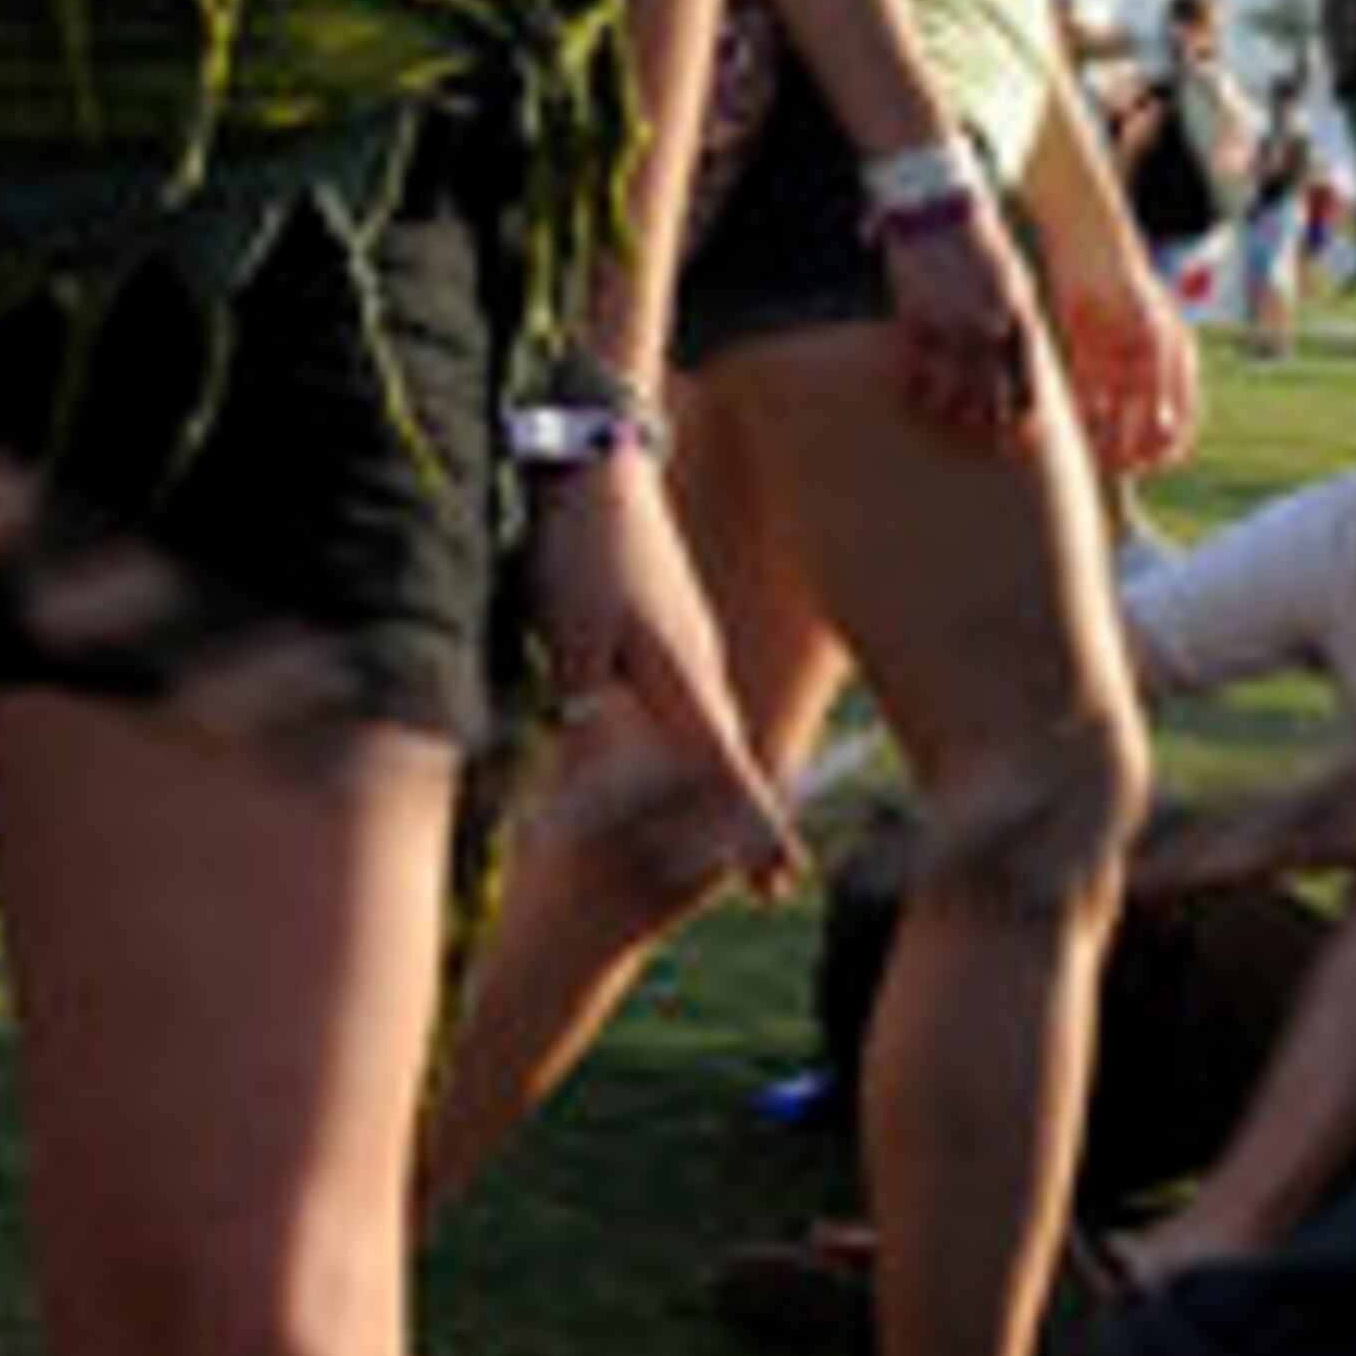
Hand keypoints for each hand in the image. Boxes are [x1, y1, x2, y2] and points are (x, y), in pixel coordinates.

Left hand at [527, 457, 798, 894]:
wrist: (600, 467)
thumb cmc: (581, 552)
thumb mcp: (571, 636)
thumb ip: (589, 709)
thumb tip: (598, 773)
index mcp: (681, 679)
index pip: (728, 774)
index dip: (756, 833)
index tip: (784, 884)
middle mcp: (701, 669)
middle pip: (734, 763)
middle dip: (755, 827)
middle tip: (779, 888)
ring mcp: (694, 645)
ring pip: (720, 733)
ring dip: (733, 789)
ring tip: (748, 840)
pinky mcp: (677, 628)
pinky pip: (704, 706)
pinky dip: (712, 747)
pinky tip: (709, 755)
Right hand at [883, 190, 1042, 452]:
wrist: (938, 205)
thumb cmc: (976, 238)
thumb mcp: (1010, 274)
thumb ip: (1013, 314)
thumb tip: (1009, 347)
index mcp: (1018, 313)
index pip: (1027, 376)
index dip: (1023, 405)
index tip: (1019, 423)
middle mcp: (988, 326)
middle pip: (994, 391)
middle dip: (991, 419)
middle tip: (986, 436)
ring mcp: (952, 326)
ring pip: (954, 389)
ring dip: (953, 412)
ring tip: (950, 423)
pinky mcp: (917, 320)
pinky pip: (919, 368)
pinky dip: (918, 388)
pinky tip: (917, 399)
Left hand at [1058, 257, 1196, 479]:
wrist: (1088, 248)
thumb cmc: (1130, 287)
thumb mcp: (1152, 337)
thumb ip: (1161, 382)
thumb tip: (1168, 430)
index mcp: (1175, 362)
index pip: (1181, 422)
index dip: (1168, 449)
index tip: (1151, 466)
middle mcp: (1148, 367)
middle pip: (1146, 426)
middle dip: (1135, 451)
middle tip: (1119, 467)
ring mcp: (1118, 362)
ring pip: (1115, 416)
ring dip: (1108, 438)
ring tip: (1096, 454)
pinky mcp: (1086, 355)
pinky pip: (1088, 395)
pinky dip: (1085, 413)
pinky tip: (1079, 426)